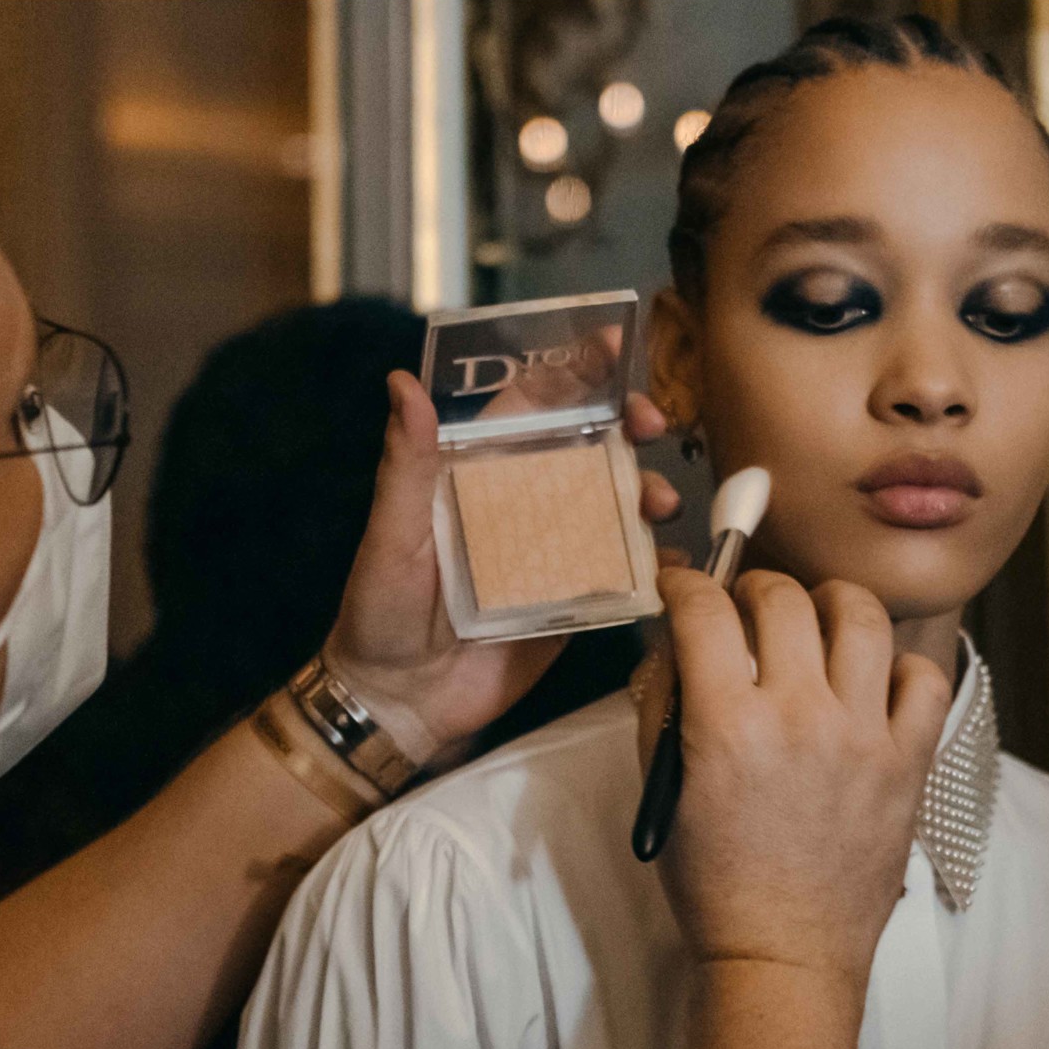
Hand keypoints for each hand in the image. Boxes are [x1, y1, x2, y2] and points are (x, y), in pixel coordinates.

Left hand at [322, 370, 678, 768]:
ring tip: (659, 502)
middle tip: (654, 422)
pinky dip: (654, 563)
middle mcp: (521, 505)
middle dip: (628, 426)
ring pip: (614, 505)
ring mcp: (552, 553)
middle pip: (587, 448)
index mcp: (477, 476)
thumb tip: (403, 383)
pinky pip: (622, 573)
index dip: (571, 372)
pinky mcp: (573, 601)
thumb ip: (406, 465)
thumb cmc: (379, 613)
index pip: (531, 408)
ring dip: (645, 492)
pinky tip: (670, 561)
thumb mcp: (391, 535)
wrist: (400, 703)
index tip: (611, 346)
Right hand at [638, 568, 949, 994]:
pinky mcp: (908, 762)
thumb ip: (661, 703)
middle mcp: (798, 716)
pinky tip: (870, 678)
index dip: (686, 582)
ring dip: (830, 600)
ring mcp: (862, 736)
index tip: (682, 584)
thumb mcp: (662, 786)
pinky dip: (897, 664)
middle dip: (753, 584)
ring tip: (816, 616)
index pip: (704, 610)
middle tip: (743, 603)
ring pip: (862, 615)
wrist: (781, 953)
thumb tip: (674, 639)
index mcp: (726, 724)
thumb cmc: (713, 878)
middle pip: (783, 597)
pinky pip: (924, 679)